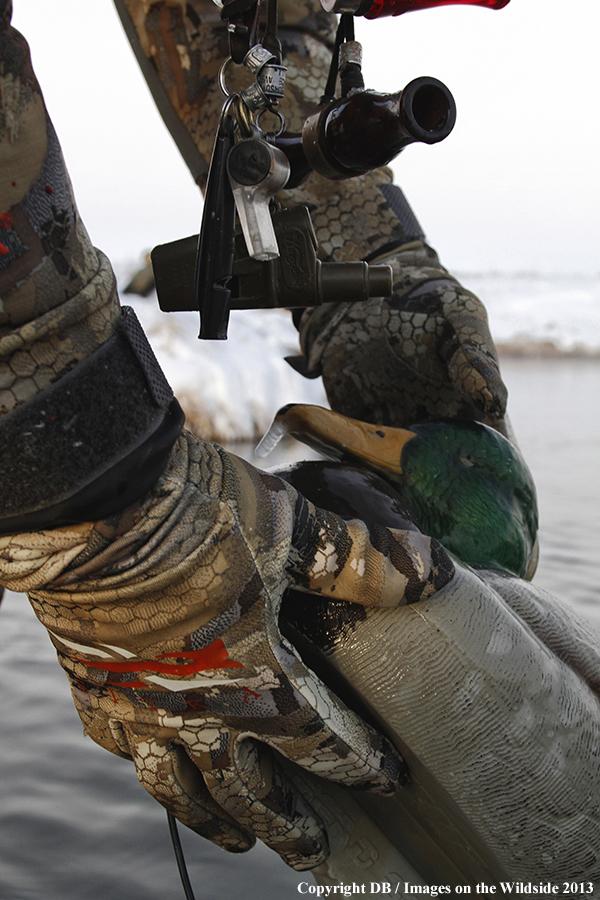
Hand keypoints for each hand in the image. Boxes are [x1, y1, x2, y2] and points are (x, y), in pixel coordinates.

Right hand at [0, 431, 452, 868]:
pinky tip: (150, 762)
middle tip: (313, 852)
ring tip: (234, 839)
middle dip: (288, 823)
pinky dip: (143, 761)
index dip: (361, 764)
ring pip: (180, 788)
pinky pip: (119, 745)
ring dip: (211, 819)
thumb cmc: (200, 513)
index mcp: (256, 674)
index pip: (322, 741)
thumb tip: (440, 570)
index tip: (389, 782)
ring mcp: (142, 704)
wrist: (96, 503)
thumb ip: (362, 560)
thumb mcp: (291, 529)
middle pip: (250, 788)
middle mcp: (199, 707)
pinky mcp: (94, 684)